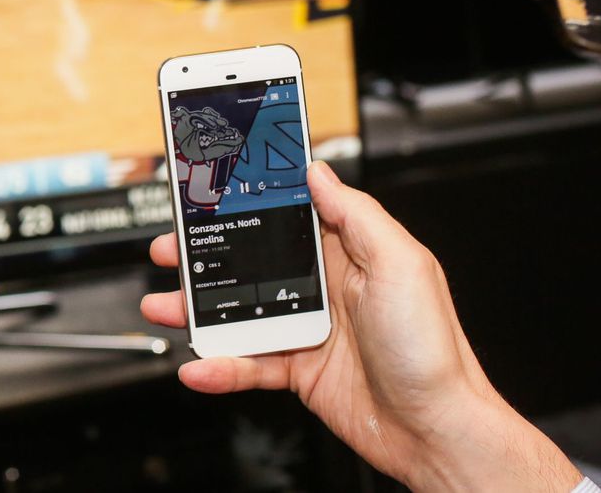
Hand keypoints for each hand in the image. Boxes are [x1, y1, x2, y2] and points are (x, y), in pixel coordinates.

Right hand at [142, 162, 581, 491]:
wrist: (436, 429)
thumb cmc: (433, 350)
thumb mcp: (402, 263)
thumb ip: (356, 214)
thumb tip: (318, 171)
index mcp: (347, 252)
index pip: (288, 213)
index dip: (249, 199)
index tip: (212, 185)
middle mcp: (324, 287)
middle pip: (249, 261)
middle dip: (204, 252)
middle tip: (170, 247)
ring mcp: (307, 329)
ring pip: (237, 311)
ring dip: (195, 309)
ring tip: (163, 306)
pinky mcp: (298, 370)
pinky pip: (246, 364)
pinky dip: (218, 367)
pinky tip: (200, 366)